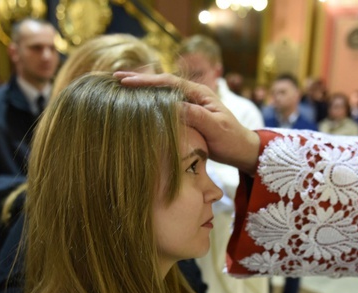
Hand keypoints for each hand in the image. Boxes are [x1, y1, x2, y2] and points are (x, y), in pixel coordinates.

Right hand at [116, 72, 260, 175]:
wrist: (242, 151)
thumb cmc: (231, 140)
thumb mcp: (215, 128)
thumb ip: (196, 116)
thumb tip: (172, 105)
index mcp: (198, 93)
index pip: (167, 83)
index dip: (146, 82)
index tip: (125, 81)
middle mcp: (192, 96)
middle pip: (161, 84)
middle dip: (138, 80)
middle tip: (115, 78)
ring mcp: (189, 106)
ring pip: (161, 95)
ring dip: (141, 91)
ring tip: (120, 88)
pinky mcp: (187, 117)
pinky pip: (164, 108)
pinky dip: (149, 104)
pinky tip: (136, 106)